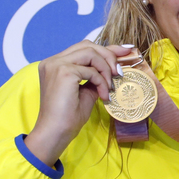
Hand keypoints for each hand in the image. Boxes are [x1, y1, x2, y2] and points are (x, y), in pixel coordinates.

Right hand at [26, 42, 135, 165]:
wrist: (56, 132)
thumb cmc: (68, 116)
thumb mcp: (87, 90)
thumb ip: (96, 76)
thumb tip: (114, 66)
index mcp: (55, 64)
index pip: (83, 48)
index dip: (106, 48)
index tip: (125, 51)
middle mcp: (53, 61)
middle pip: (88, 45)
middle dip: (109, 56)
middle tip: (120, 72)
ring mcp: (56, 64)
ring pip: (91, 53)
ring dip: (106, 69)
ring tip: (110, 87)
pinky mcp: (63, 72)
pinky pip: (92, 71)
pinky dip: (102, 82)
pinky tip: (103, 96)